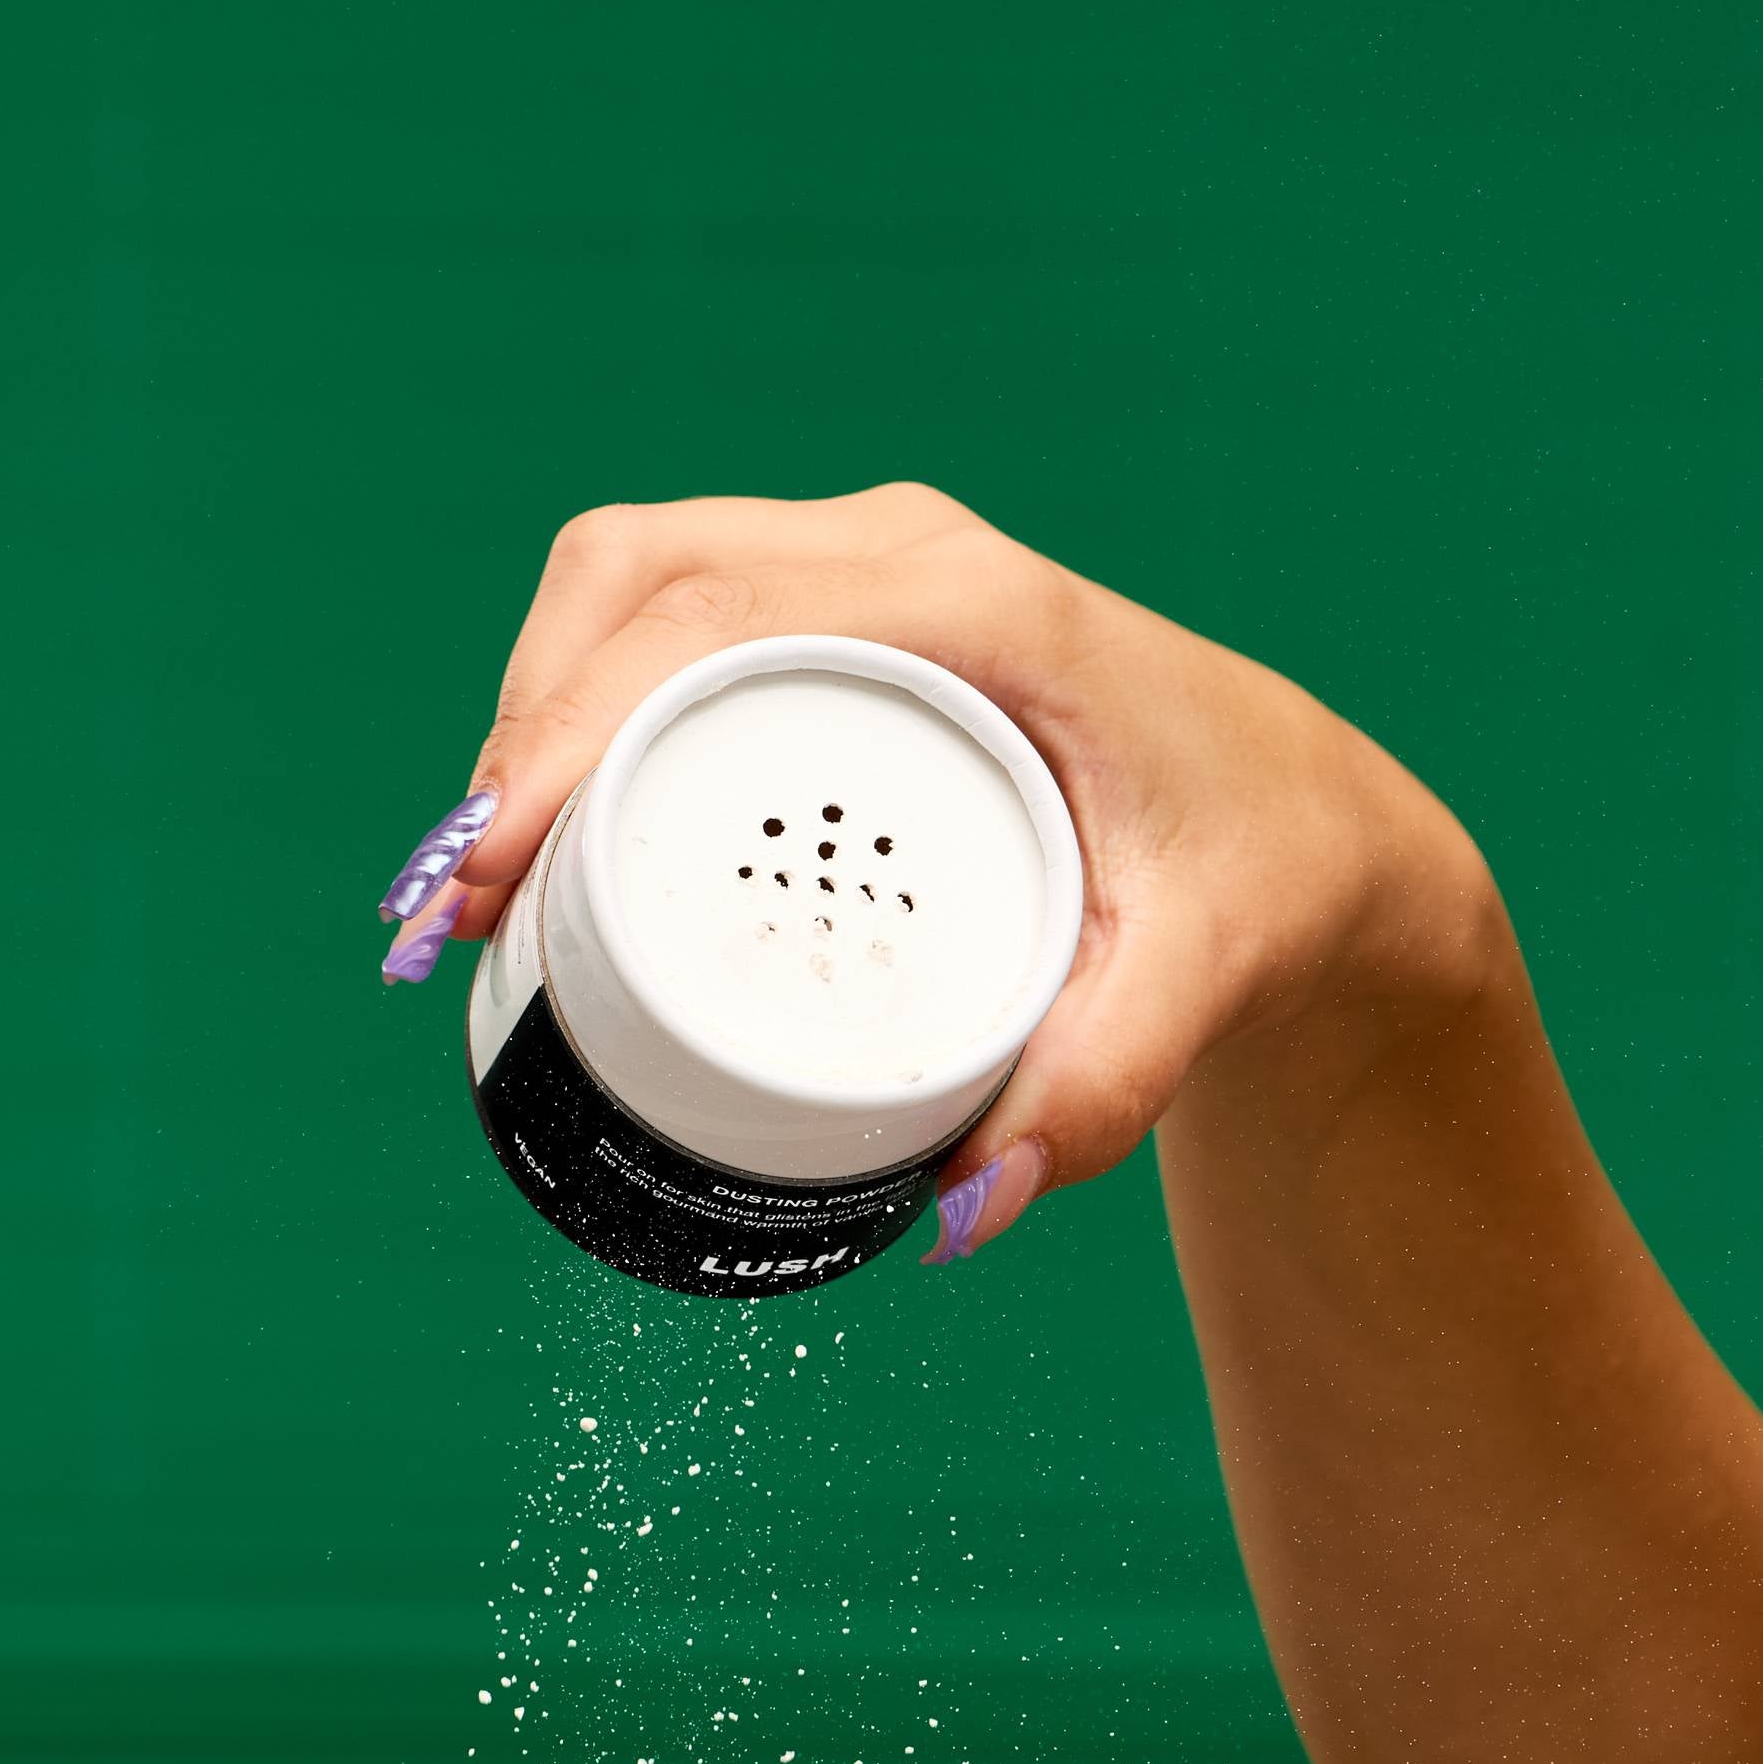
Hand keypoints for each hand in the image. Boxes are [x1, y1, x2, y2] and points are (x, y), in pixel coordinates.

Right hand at [377, 485, 1496, 1252]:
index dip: (574, 728)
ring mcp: (867, 569)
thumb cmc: (1256, 878)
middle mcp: (912, 557)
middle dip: (523, 734)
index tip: (490, 866)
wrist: (1301, 820)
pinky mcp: (837, 608)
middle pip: (643, 583)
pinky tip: (533, 829)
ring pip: (634, 584)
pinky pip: (666, 617)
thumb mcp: (1205, 981)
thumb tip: (966, 1206)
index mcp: (985, 608)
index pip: (722, 620)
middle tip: (460, 915)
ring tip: (481, 888)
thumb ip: (1104, 1091)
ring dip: (535, 712)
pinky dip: (579, 704)